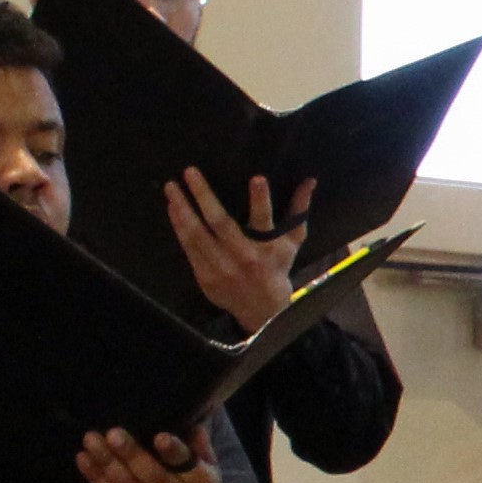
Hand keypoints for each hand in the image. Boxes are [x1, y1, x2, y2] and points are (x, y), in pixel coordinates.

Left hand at [79, 428, 222, 482]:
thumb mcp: (207, 472)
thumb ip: (200, 449)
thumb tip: (192, 425)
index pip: (189, 468)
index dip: (174, 453)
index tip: (160, 437)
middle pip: (153, 478)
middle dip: (131, 454)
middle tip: (113, 433)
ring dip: (106, 462)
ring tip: (91, 440)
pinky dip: (94, 476)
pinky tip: (83, 458)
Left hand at [170, 170, 315, 333]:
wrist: (262, 311)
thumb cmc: (277, 269)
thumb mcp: (292, 242)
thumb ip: (298, 211)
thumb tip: (310, 181)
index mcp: (266, 248)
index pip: (265, 220)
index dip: (261, 200)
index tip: (257, 178)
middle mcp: (242, 256)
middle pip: (220, 222)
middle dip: (203, 195)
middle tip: (190, 171)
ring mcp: (221, 267)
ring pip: (197, 234)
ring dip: (182, 208)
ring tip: (171, 187)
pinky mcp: (205, 275)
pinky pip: (188, 247)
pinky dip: (179, 226)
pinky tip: (173, 208)